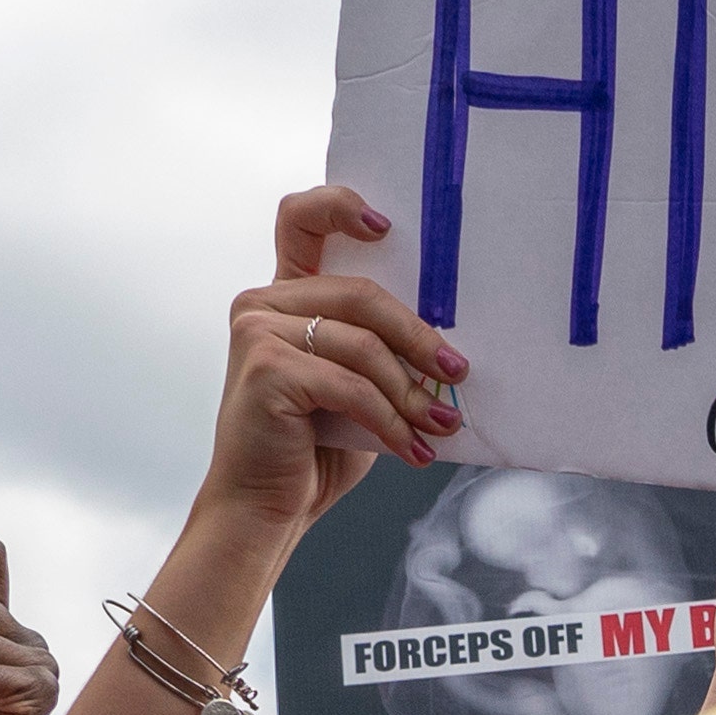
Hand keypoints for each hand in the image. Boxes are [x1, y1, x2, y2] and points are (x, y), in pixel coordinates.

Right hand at [205, 187, 457, 543]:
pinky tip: (413, 450)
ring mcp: (257, 332)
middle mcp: (262, 304)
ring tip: (440, 426)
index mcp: (285, 297)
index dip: (341, 207)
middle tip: (458, 374)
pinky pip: (351, 386)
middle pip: (362, 294)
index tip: (387, 226)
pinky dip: (391, 421)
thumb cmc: (315, 449)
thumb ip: (380, 352)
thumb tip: (450, 349)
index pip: (301, 220)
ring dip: (411, 393)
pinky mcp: (264, 369)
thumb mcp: (355, 389)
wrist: (266, 507)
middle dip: (420, 337)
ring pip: (363, 345)